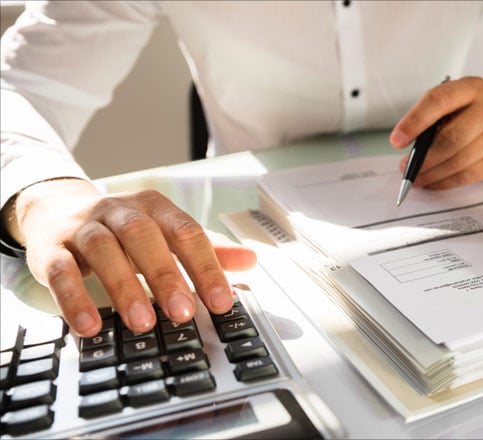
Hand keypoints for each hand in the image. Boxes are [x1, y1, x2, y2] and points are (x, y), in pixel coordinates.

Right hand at [6, 178, 256, 336]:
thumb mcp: (166, 233)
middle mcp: (119, 211)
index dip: (206, 267)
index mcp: (154, 207)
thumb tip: (250, 260)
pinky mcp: (50, 248)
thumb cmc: (123, 229)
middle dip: (166, 275)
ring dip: (123, 287)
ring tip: (142, 323)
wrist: (57, 209)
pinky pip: (60, 270)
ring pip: (104, 250)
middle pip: (144, 236)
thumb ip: (207, 249)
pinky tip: (88, 325)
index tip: (221, 302)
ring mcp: (84, 227)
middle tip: (183, 313)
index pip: (186, 232)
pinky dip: (73, 298)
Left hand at [389, 76, 482, 188]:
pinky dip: (444, 182)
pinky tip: (432, 182)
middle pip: (451, 138)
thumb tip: (410, 146)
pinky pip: (467, 176)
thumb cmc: (479, 112)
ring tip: (415, 177)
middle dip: (423, 157)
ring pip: (458, 161)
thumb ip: (437, 117)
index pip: (439, 100)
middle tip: (405, 166)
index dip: (414, 121)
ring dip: (431, 173)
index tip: (397, 140)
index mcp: (473, 88)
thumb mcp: (460, 101)